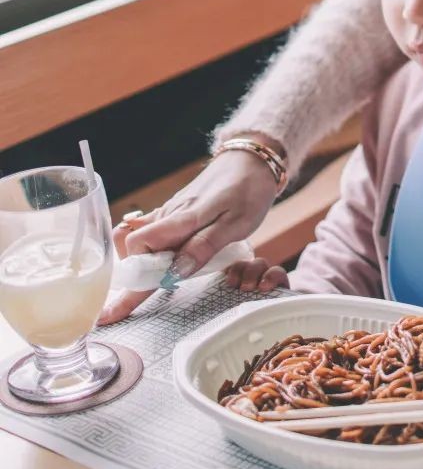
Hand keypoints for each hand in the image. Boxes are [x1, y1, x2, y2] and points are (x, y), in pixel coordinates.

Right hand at [100, 149, 279, 323]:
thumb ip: (203, 247)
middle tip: (126, 308)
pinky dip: (147, 249)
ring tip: (148, 287)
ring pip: (138, 242)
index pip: (138, 247)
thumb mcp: (235, 223)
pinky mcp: (175, 212)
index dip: (133, 277)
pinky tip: (156, 261)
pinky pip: (150, 231)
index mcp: (181, 219)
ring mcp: (169, 213)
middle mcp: (168, 215)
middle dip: (131, 279)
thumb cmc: (247, 191)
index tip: (125, 305)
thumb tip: (174, 273)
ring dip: (139, 266)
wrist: (251, 161)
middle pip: (132, 249)